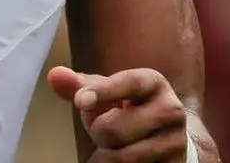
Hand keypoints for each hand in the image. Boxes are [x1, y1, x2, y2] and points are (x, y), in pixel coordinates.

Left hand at [47, 66, 190, 161]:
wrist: (168, 139)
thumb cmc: (129, 111)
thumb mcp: (107, 96)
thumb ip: (81, 86)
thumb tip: (54, 75)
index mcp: (153, 83)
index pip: (129, 83)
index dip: (103, 91)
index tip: (80, 101)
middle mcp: (171, 109)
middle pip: (113, 129)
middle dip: (97, 133)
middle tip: (104, 132)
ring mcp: (175, 142)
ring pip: (121, 158)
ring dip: (105, 157)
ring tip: (111, 149)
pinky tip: (120, 160)